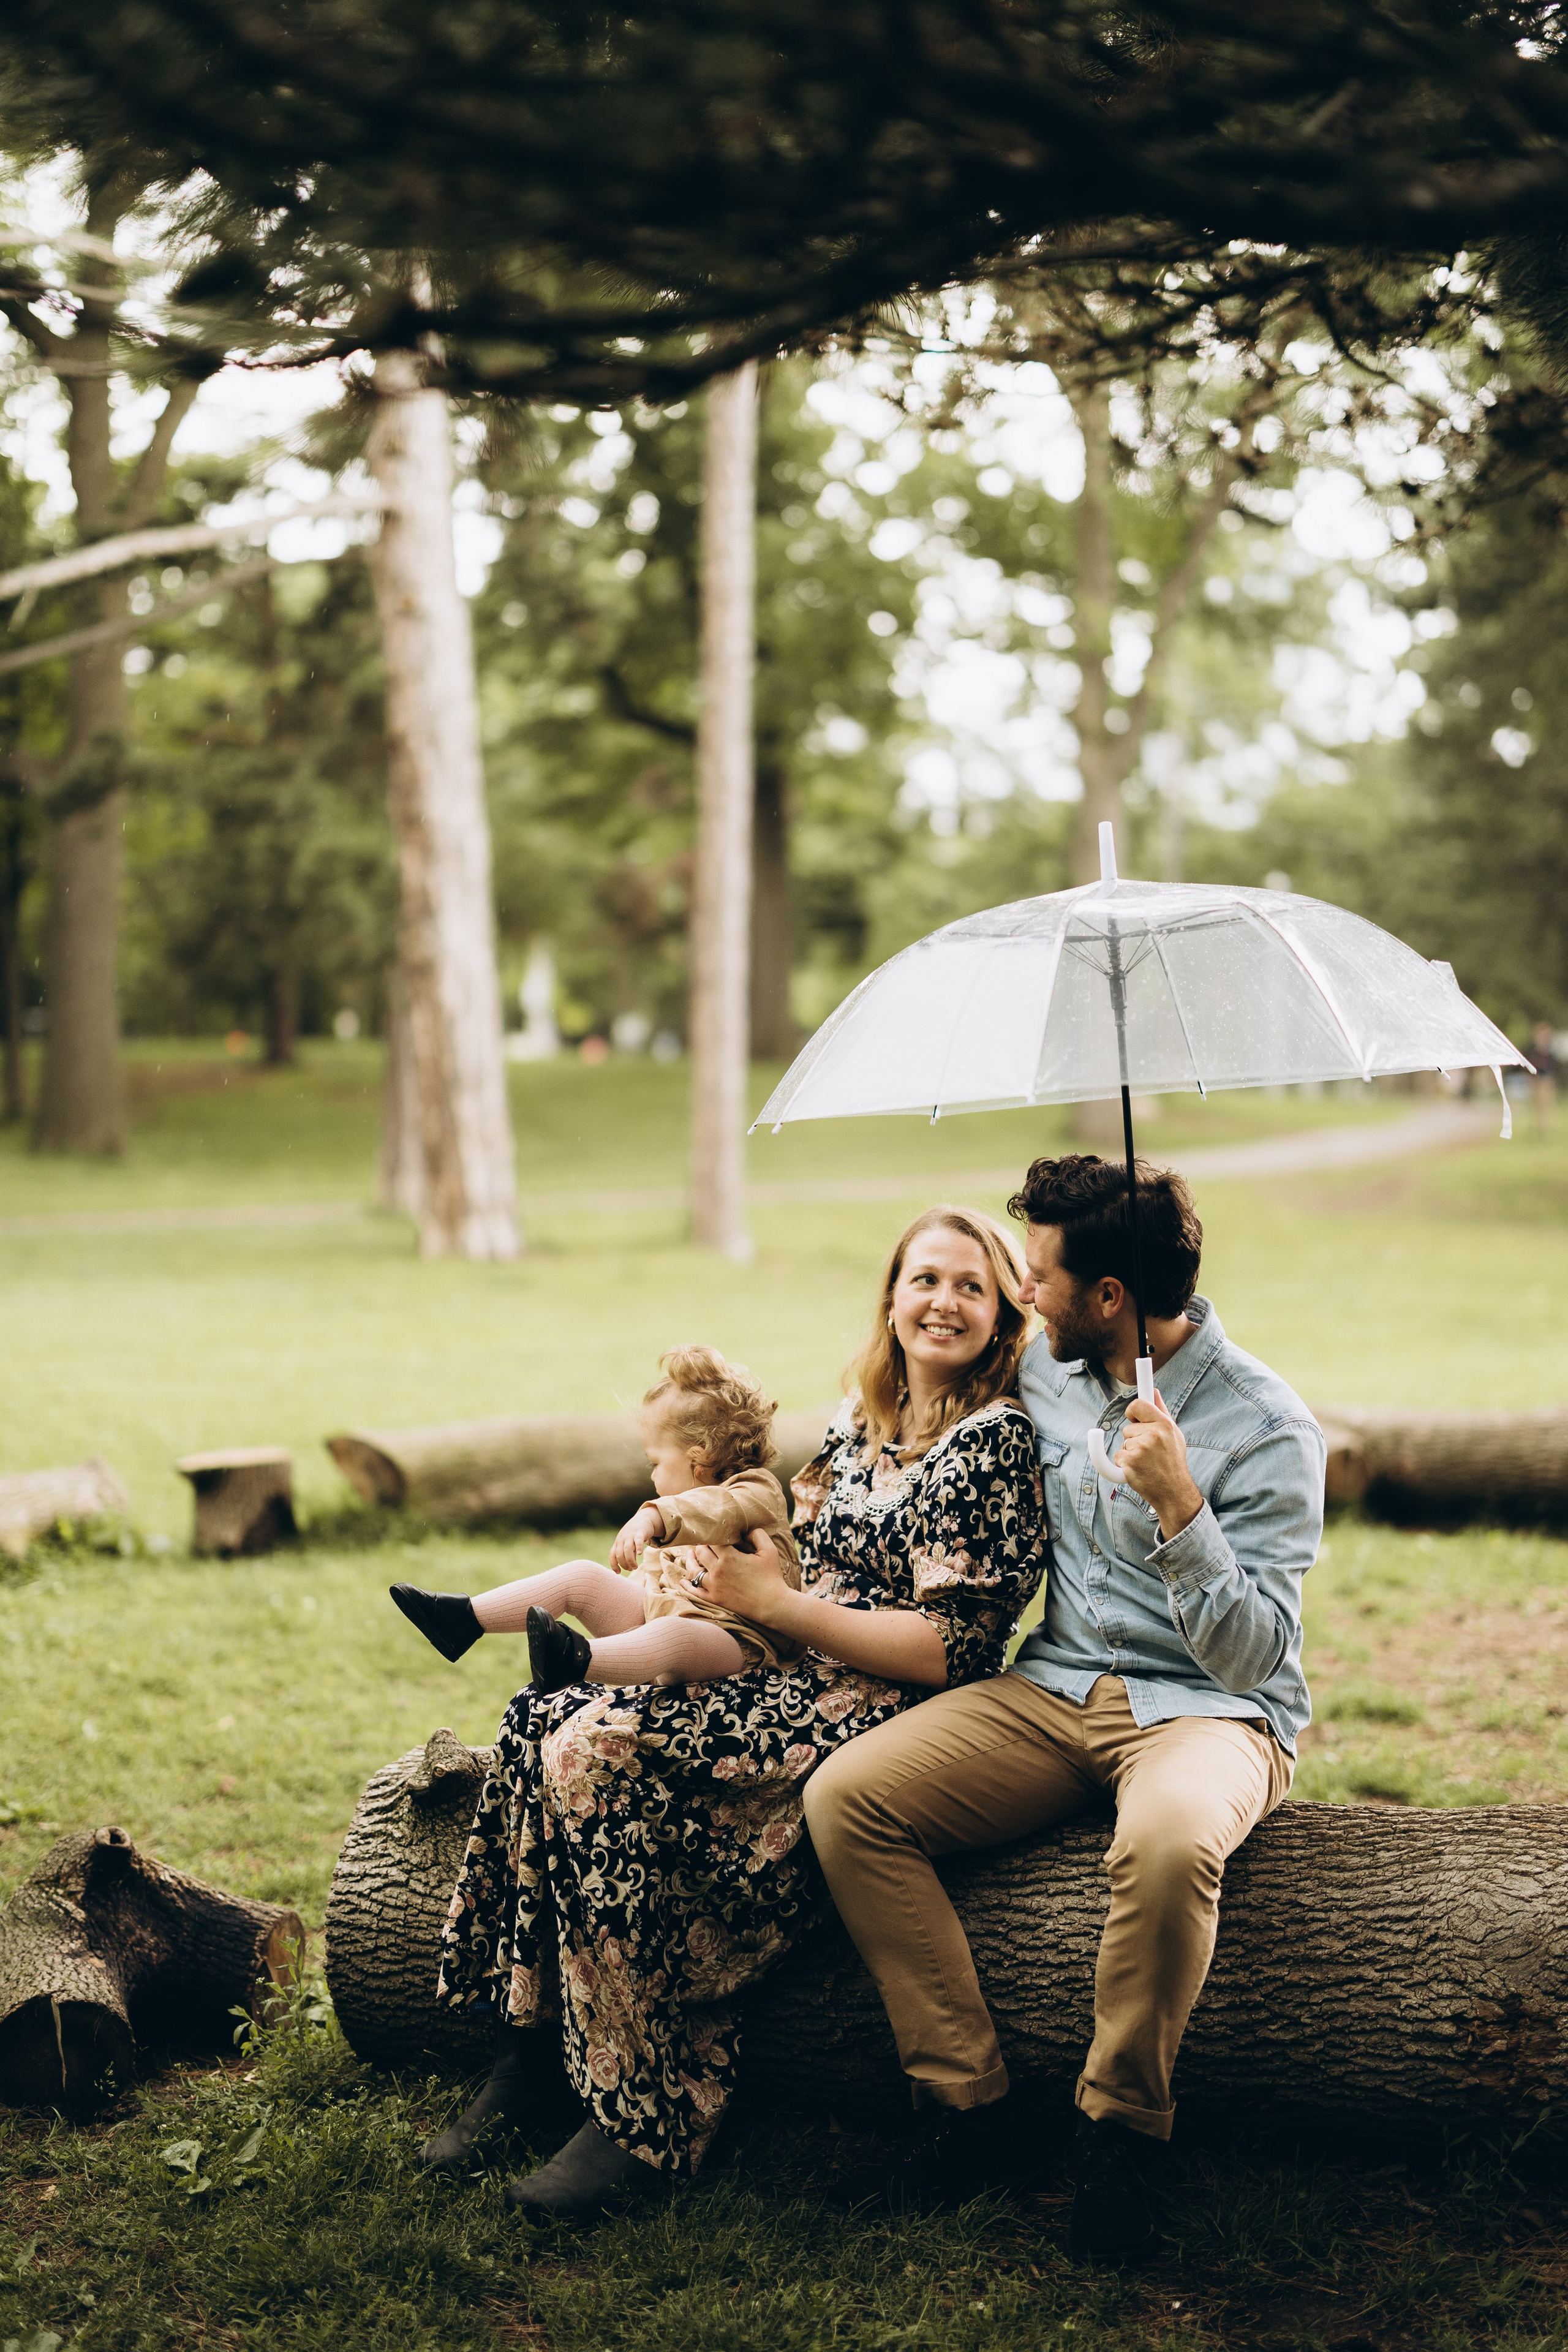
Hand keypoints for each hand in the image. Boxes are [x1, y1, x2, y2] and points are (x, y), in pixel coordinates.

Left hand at [610, 1503, 662, 1574]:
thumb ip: (626, 1553)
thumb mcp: (627, 1542)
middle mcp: (622, 1539)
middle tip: (630, 1569)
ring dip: (630, 1560)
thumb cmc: (634, 1534)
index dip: (614, 1565)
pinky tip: (639, 1553)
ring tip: (635, 1566)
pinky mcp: (640, 1532)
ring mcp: (630, 1535)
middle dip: (624, 1564)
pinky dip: (638, 1547)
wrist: (643, 1519)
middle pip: (619, 1554)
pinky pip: (638, 1540)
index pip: (612, 1555)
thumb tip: (627, 1566)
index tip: (618, 1572)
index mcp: (618, 1542)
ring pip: (627, 1549)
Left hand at [680, 1529, 790, 1624]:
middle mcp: (717, 1570)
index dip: (711, 1534)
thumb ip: (757, 1534)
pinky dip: (687, 1586)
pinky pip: (695, 1591)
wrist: (772, 1604)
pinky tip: (682, 1581)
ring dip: (690, 1561)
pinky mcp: (715, 1599)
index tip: (712, 1531)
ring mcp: (714, 1586)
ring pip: (694, 1570)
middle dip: (701, 1545)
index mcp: (729, 1557)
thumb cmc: (771, 1576)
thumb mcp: (769, 1550)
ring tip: (690, 1555)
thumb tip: (745, 1530)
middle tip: (703, 1542)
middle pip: (701, 1552)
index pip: (712, 1540)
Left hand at [1114, 1392, 1204, 1542]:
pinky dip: (1124, 1464)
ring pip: (1124, 1443)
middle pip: (1128, 1427)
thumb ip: (1162, 1412)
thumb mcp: (1174, 1435)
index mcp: (1165, 1424)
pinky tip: (1139, 1470)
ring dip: (1130, 1452)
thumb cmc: (1173, 1461)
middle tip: (1149, 1452)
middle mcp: (1154, 1434)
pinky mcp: (1130, 1461)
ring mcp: (1141, 1448)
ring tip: (1147, 1462)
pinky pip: (1118, 1456)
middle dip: (1134, 1438)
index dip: (1133, 1411)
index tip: (1132, 1415)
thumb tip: (1154, 1391)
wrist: (1174, 1491)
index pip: (1139, 1404)